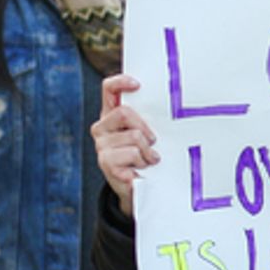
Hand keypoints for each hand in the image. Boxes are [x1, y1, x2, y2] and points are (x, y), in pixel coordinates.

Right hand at [90, 74, 159, 214]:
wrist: (138, 187)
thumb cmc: (144, 155)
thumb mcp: (145, 134)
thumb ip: (147, 118)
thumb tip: (167, 103)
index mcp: (111, 114)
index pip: (109, 89)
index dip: (120, 82)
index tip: (137, 84)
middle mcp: (102, 127)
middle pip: (124, 112)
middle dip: (144, 127)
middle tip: (152, 141)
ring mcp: (101, 146)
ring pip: (133, 136)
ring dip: (147, 150)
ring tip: (148, 159)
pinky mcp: (106, 163)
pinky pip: (132, 154)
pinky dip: (143, 162)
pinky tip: (141, 169)